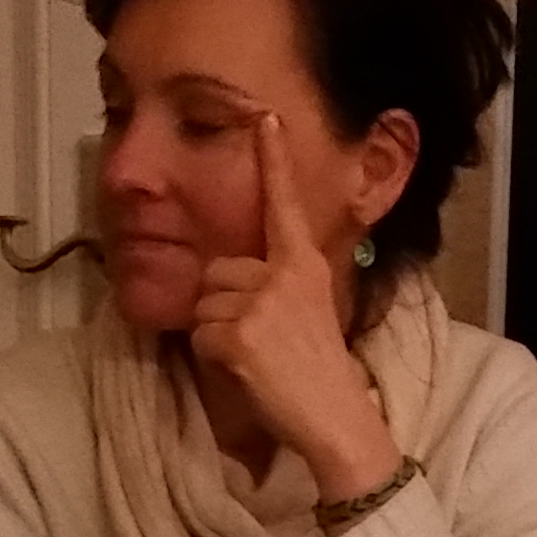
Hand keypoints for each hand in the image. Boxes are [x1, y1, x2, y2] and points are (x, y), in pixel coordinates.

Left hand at [187, 116, 399, 500]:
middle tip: (258, 342)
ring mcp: (261, 303)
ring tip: (255, 358)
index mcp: (304, 265)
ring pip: (203, 303)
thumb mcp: (309, 311)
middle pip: (216, 271)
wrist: (336, 418)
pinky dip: (213, 357)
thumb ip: (278, 284)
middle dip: (221, 305)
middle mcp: (283, 275)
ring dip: (216, 333)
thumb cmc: (319, 373)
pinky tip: (246, 371)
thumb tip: (233, 277)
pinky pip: (200, 334)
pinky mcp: (239, 334)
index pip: (283, 205)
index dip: (273, 161)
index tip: (266, 118)